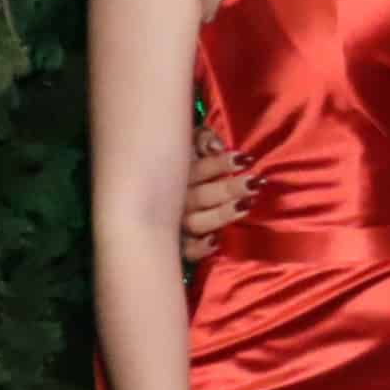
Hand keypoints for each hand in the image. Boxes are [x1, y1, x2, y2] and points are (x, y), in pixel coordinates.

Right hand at [180, 127, 261, 266]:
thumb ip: (202, 139)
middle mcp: (174, 199)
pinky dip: (199, 248)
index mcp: (176, 173)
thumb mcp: (186, 142)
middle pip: (201, 195)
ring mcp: (174, 222)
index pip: (199, 169)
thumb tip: (217, 147)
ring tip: (246, 205)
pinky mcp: (176, 244)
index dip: (220, 164)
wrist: (137, 196)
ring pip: (197, 221)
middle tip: (253, 183)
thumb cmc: (175, 163)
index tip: (244, 159)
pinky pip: (186, 250)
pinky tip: (215, 241)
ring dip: (221, 214)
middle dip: (229, 189)